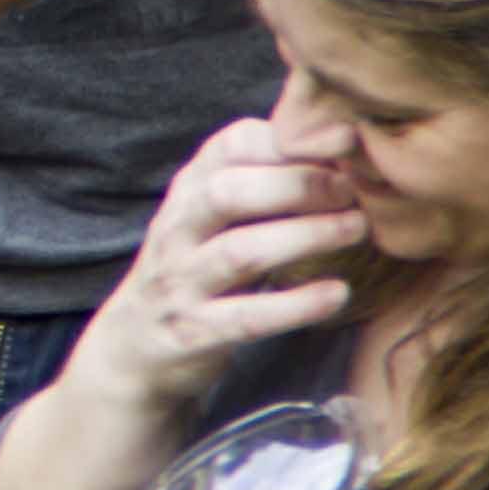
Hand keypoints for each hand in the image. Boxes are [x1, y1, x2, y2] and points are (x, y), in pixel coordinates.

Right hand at [63, 116, 370, 422]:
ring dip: (305, 236)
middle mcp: (177, 231)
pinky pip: (247, 317)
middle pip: (228, 192)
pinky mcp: (193, 332)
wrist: (131, 348)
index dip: (287, 141)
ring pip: (239, 252)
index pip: (229, 146)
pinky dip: (296, 305)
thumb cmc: (192, 271)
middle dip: (298, 185)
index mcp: (187, 193)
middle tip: (353, 191)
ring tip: (357, 229)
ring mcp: (180, 283)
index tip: (340, 145)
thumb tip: (337, 151)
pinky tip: (337, 293)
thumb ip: (257, 184)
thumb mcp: (208, 219)